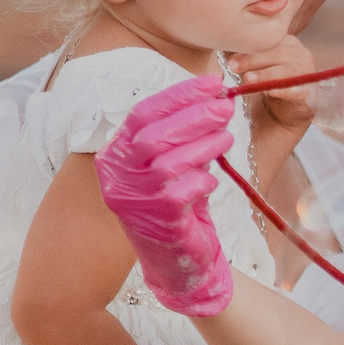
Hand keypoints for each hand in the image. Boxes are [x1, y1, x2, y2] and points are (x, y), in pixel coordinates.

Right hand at [95, 75, 237, 314]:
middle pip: (153, 135)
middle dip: (194, 115)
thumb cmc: (177, 206)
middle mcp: (117, 177)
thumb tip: (213, 95)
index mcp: (116, 155)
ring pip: (167, 163)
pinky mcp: (156, 222)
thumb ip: (182, 135)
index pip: (142, 114)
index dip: (179, 95)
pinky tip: (212, 181)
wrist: (178, 263)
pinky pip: (181, 192)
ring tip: (227, 137)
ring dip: (203, 145)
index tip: (212, 82)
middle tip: (225, 106)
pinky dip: (201, 181)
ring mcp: (133, 201)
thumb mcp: (173, 164)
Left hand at [230, 36, 317, 131]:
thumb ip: (243, 56)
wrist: (280, 114)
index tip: (228, 58)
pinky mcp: (309, 94)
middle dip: (253, 60)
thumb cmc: (265, 84)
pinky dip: (284, 91)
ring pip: (288, 71)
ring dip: (266, 75)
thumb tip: (222, 47)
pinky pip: (297, 90)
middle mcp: (300, 54)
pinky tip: (270, 92)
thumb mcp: (254, 66)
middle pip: (277, 53)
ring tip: (248, 80)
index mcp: (287, 43)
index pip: (269, 41)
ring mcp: (307, 74)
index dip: (248, 47)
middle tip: (233, 67)